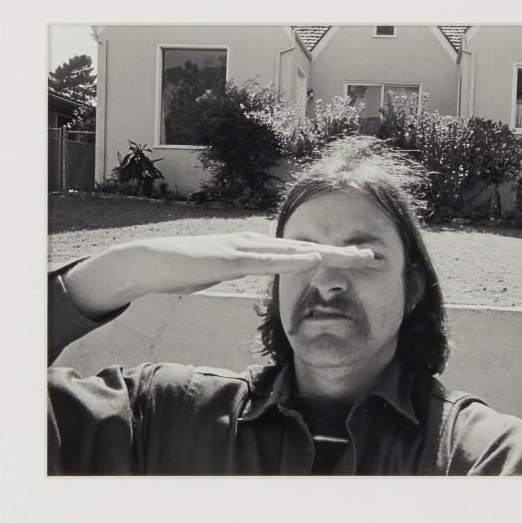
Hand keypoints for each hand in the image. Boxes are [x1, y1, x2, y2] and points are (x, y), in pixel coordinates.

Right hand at [61, 232, 379, 321]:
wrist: (146, 261)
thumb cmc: (178, 269)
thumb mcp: (215, 274)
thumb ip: (232, 273)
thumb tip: (245, 278)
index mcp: (250, 250)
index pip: (298, 253)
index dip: (329, 257)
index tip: (356, 261)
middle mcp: (251, 244)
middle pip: (305, 248)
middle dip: (340, 252)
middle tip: (374, 254)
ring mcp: (241, 249)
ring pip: (293, 251)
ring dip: (327, 253)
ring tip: (357, 255)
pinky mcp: (228, 258)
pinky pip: (266, 260)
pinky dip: (293, 259)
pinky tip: (314, 258)